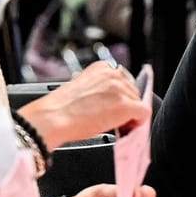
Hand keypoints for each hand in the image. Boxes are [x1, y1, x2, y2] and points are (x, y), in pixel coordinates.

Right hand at [22, 61, 149, 146]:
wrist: (52, 118)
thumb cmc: (60, 109)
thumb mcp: (83, 89)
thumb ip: (101, 89)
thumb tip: (112, 101)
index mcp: (102, 68)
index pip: (124, 81)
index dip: (121, 97)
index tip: (115, 107)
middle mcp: (113, 74)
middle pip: (133, 91)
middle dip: (127, 106)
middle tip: (114, 119)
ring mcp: (120, 89)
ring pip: (139, 103)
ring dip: (130, 115)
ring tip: (114, 124)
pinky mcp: (125, 105)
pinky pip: (143, 113)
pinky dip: (138, 122)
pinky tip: (125, 128)